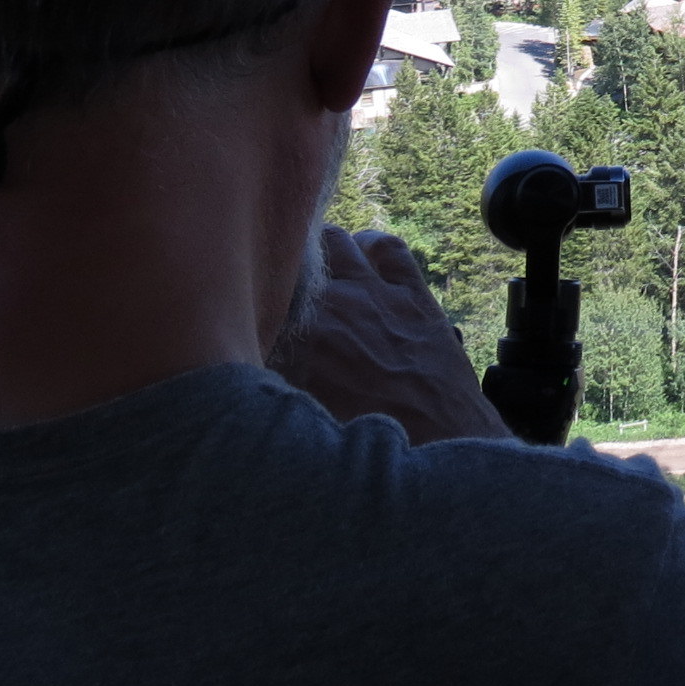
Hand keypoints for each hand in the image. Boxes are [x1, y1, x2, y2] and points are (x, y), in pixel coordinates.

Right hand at [271, 226, 511, 444]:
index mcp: (296, 336)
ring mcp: (374, 292)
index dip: (251, 297)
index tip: (246, 305)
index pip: (260, 295)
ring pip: (337, 242)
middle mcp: (331, 304)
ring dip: (325, 248)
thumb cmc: (365, 437)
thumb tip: (255, 361)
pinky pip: (389, 248)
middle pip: (293, 260)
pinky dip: (374, 245)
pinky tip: (365, 250)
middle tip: (284, 282)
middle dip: (285, 267)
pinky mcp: (413, 293)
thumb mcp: (301, 415)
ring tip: (320, 262)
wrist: (437, 443)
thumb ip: (273, 382)